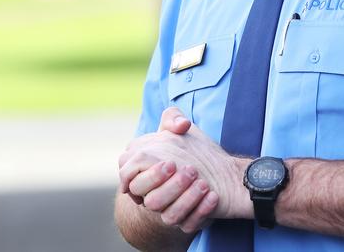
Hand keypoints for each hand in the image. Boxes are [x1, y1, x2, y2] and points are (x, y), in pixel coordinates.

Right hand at [119, 108, 251, 223]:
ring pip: (170, 216)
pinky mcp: (185, 222)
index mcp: (142, 174)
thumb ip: (173, 118)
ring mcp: (167, 211)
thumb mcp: (177, 130)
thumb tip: (181, 125)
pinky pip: (189, 224)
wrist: (211, 171)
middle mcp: (151, 196)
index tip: (171, 163)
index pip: (130, 177)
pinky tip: (213, 196)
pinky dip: (201, 210)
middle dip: (171, 186)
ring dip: (188, 198)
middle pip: (150, 200)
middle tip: (191, 170)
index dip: (148, 173)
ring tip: (204, 183)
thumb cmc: (186, 148)